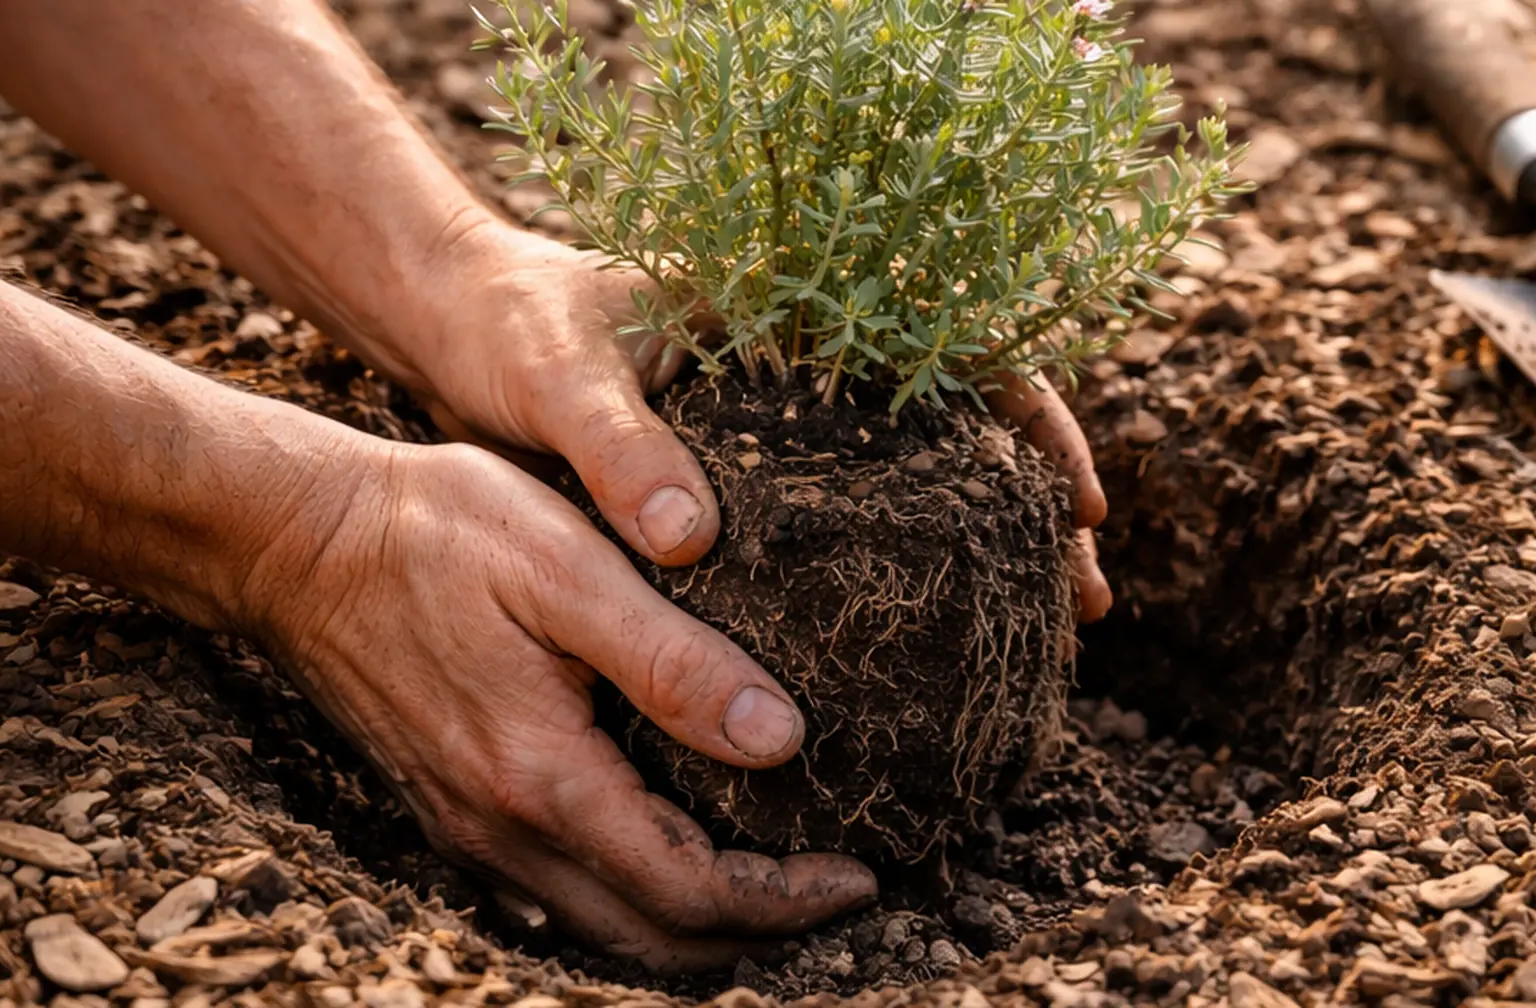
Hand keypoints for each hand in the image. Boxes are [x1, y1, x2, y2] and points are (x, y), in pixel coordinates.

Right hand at [240, 437, 877, 970]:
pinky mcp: (447, 803)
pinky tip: (666, 843)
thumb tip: (780, 738)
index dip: (786, 900)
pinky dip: (632, 891)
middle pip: (651, 936)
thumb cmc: (434, 532)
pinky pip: (559, 888)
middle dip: (753, 930)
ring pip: (603, 923)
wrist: (291, 540)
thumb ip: (674, 662)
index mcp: (543, 779)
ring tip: (769, 876)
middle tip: (829, 890)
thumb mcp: (569, 571)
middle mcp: (501, 828)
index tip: (859, 877)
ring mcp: (466, 826)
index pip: (691, 890)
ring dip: (693, 917)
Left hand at [410, 222, 1111, 618]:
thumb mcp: (560, 375)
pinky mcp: (743, 487)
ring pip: (912, 489)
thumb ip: (620, 446)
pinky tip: (908, 656)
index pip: (956, 347)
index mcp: (792, 315)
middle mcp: (805, 376)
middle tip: (1084, 602)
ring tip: (1028, 646)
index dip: (1037, 421)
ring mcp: (781, 435)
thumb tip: (690, 537)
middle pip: (959, 433)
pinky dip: (890, 583)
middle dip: (1035, 512)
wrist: (452, 330)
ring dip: (978, 559)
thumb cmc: (511, 325)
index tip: (1081, 502)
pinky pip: (842, 535)